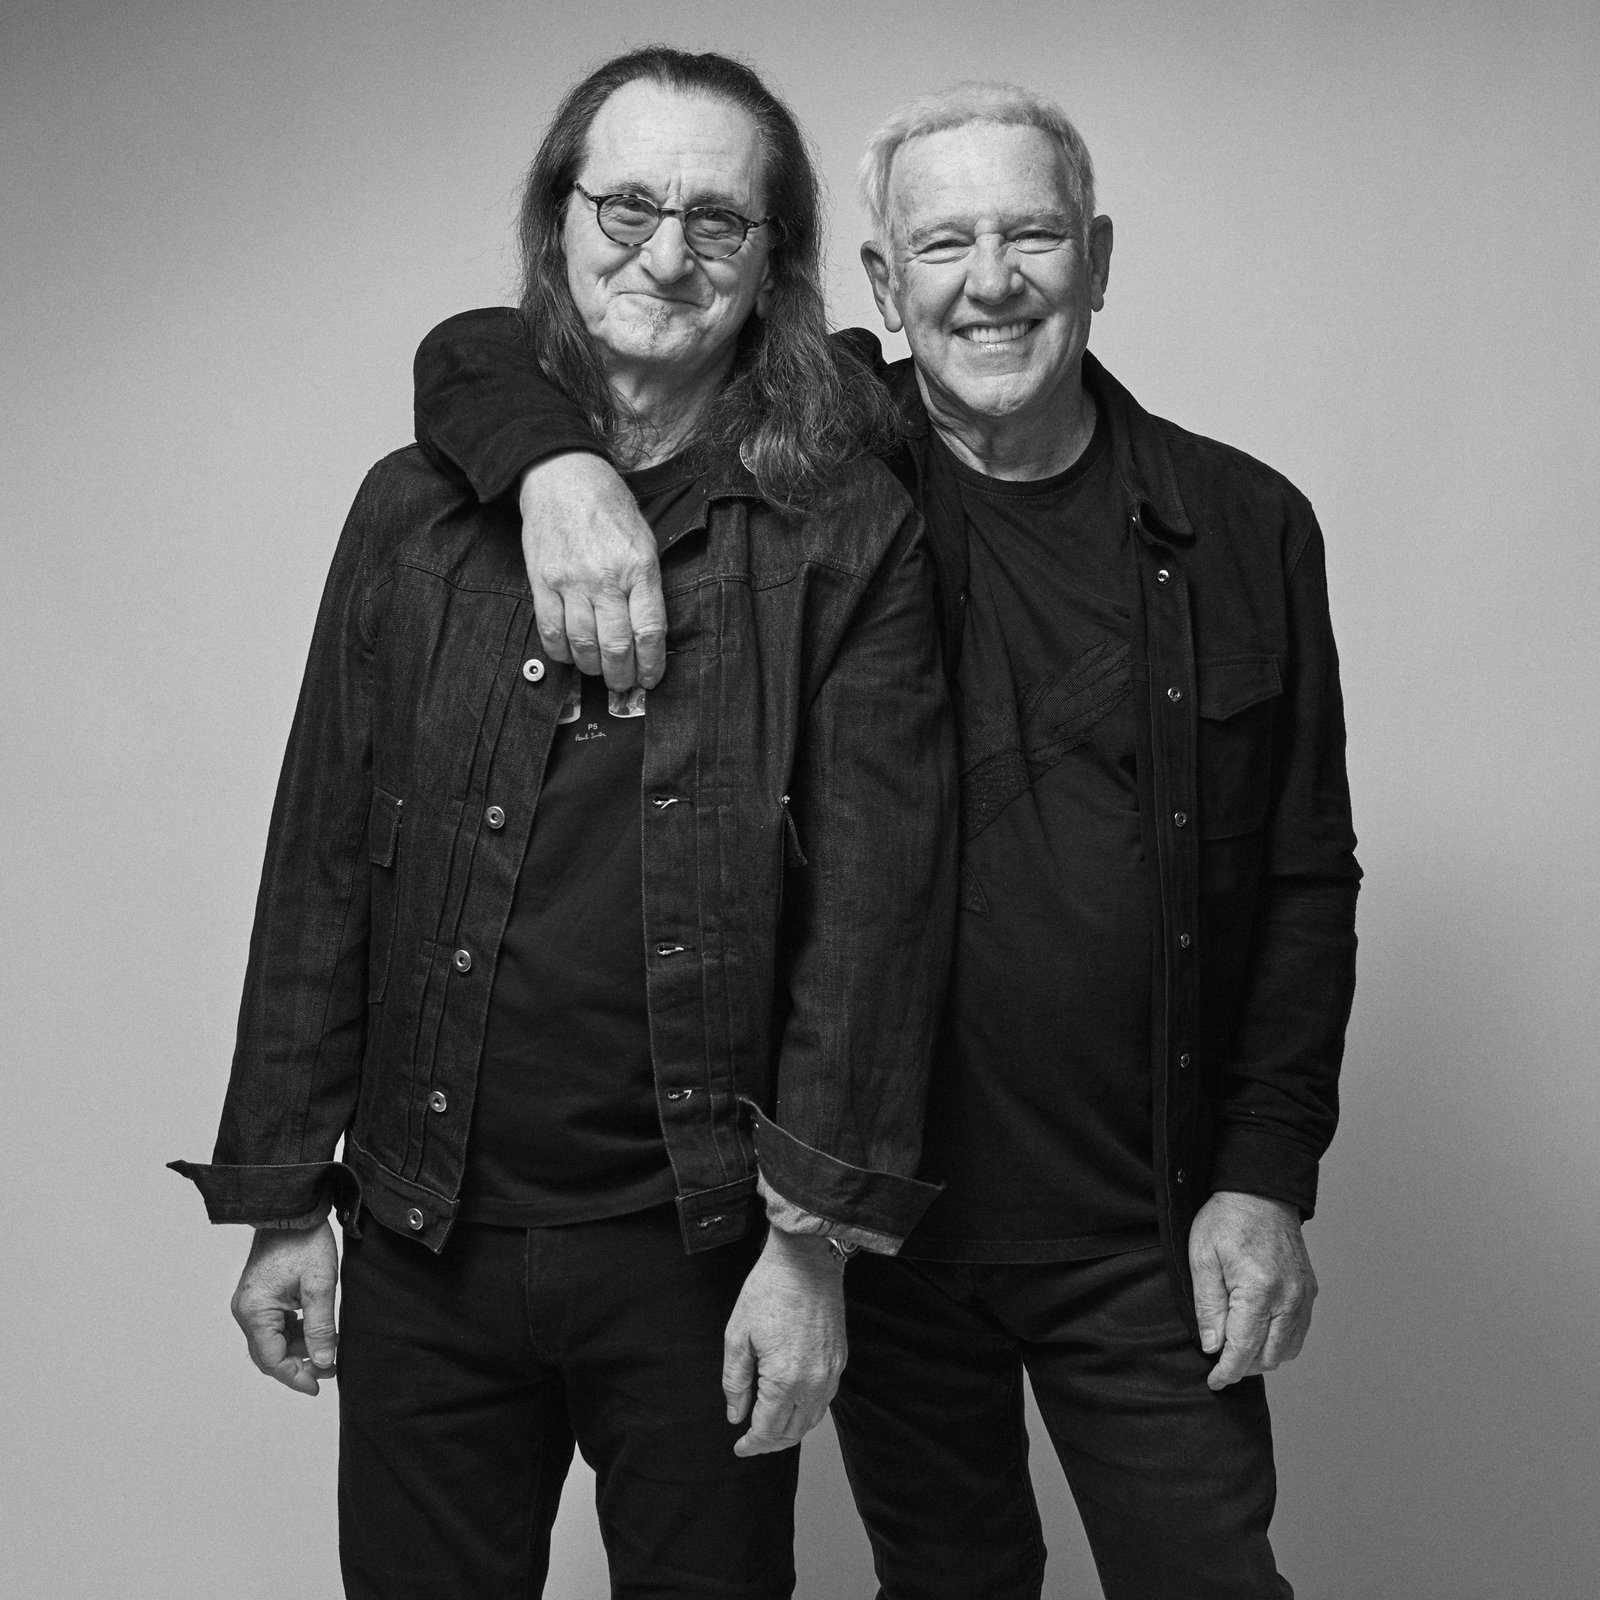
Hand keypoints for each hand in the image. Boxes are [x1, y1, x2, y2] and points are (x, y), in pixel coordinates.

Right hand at [230, 1220, 339, 1395]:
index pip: (271, 1360)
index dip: (295, 1377)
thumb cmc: (305, 1241)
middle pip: (269, 1355)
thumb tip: (323, 1362)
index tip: (318, 1385)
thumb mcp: (320, 1285)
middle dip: (299, 1365)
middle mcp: (246, 1310)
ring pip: (273, 1341)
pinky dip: (295, 1333)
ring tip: (329, 1350)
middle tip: (329, 1369)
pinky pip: (275, 1326)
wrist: (293, 1208)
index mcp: (254, 1311)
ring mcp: (251, 1303)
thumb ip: (321, 1327)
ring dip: (299, 1349)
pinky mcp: (260, 1296)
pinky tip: (318, 1332)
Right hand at [518, 452, 666, 690]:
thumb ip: (646, 586)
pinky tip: (570, 655)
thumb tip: (648, 633)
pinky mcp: (542, 580)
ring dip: (592, 668)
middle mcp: (606, 578)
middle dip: (621, 675)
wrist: (563, 477)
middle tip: (623, 684)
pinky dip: (561, 652)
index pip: (649, 631)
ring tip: (598, 671)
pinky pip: (550, 631)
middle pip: (615, 646)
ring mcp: (571, 581)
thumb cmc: (609, 508)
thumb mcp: (644, 540)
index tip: (650, 678)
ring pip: (583, 645)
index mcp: (639, 567)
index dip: (651, 664)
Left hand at [722, 1229, 846, 1456]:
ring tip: (770, 1428)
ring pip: (812, 1419)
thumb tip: (736, 1415)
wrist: (806, 1259)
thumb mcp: (737, 1335)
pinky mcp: (840, 1359)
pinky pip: (825, 1400)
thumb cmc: (769, 1290)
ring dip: (791, 1430)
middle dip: (771, 1443)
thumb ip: (735, 1382)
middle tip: (752, 1442)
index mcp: (785, 1379)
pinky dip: (808, 1412)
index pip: (769, 1429)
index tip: (739, 1447)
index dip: (752, 1444)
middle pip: (793, 1431)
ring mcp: (832, 1371)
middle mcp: (814, 1382)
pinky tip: (792, 1405)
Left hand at [1190, 1190, 1316, 1390]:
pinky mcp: (1310, 1290)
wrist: (1260, 1190)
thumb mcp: (1202, 1258)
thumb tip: (1213, 1346)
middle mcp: (1290, 1298)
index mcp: (1260, 1290)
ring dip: (1263, 1356)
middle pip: (1269, 1357)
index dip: (1227, 1371)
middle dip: (1244, 1366)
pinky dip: (1279, 1341)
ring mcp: (1304, 1295)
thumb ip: (1208, 1306)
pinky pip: (1298, 1332)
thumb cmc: (1227, 1218)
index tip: (1214, 1381)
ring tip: (1237, 1345)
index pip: (1244, 1349)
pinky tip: (1258, 1330)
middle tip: (1220, 1360)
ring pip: (1287, 1349)